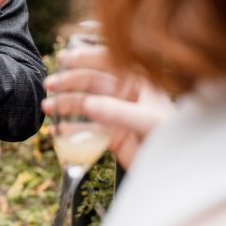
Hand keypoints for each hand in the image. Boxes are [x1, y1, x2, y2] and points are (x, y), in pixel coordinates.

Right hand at [42, 45, 172, 168]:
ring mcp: (116, 114)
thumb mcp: (147, 121)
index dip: (86, 57)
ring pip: (85, 104)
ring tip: (48, 108)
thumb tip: (88, 104)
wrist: (177, 168)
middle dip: (69, 82)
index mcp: (137, 83)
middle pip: (91, 82)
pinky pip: (86, 130)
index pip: (109, 62)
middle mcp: (124, 95)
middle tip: (50, 85)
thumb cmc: (171, 137)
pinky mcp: (111, 135)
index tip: (65, 58)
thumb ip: (119, 112)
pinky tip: (59, 130)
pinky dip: (71, 130)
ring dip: (65, 105)